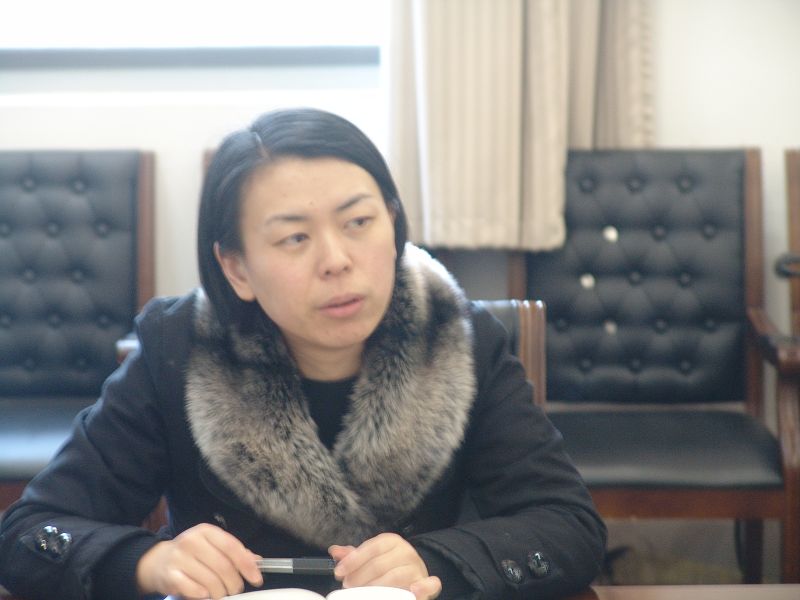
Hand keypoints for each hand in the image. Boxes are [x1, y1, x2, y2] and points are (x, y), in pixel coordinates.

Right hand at [136, 522, 262, 598]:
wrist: (156, 560)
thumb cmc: (191, 554)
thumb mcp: (212, 546)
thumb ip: (234, 552)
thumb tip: (256, 561)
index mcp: (206, 531)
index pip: (232, 547)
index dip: (247, 565)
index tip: (256, 578)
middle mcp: (192, 541)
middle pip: (223, 566)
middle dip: (234, 583)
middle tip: (236, 590)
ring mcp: (179, 558)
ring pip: (210, 581)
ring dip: (220, 592)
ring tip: (221, 594)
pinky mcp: (170, 575)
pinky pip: (194, 589)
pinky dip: (203, 595)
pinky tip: (205, 594)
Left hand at [329, 533, 440, 599]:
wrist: (414, 572)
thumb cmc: (388, 564)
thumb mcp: (372, 556)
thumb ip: (354, 555)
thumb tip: (335, 551)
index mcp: (391, 541)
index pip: (371, 548)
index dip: (353, 560)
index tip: (339, 572)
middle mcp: (406, 551)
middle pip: (379, 564)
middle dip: (360, 577)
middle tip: (348, 586)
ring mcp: (417, 568)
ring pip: (397, 576)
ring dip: (378, 587)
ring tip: (364, 594)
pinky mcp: (428, 584)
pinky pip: (431, 584)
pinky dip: (423, 588)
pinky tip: (413, 591)